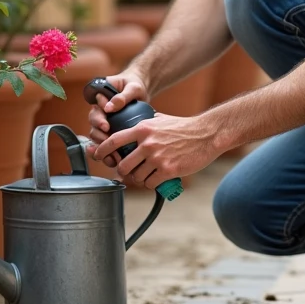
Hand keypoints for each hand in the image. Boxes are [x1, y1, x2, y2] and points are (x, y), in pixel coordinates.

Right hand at [86, 70, 149, 166]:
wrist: (141, 92)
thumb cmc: (135, 85)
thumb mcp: (132, 87)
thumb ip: (122, 95)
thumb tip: (110, 106)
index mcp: (101, 99)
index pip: (96, 111)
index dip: (99, 120)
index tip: (106, 126)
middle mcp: (100, 112)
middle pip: (93, 127)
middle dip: (99, 136)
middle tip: (109, 142)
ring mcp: (106, 123)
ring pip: (97, 138)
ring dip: (102, 147)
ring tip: (111, 155)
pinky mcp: (112, 133)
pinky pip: (106, 144)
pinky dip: (108, 153)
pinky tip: (112, 160)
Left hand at [93, 112, 220, 190]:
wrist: (206, 135)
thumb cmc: (185, 127)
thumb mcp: (162, 119)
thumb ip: (147, 123)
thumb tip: (135, 127)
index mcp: (143, 129)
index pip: (114, 140)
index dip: (102, 149)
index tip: (97, 155)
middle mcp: (147, 143)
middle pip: (123, 165)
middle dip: (124, 171)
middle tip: (130, 172)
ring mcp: (157, 157)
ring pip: (137, 177)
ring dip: (140, 179)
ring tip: (148, 174)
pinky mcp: (168, 170)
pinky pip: (150, 183)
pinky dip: (152, 184)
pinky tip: (157, 179)